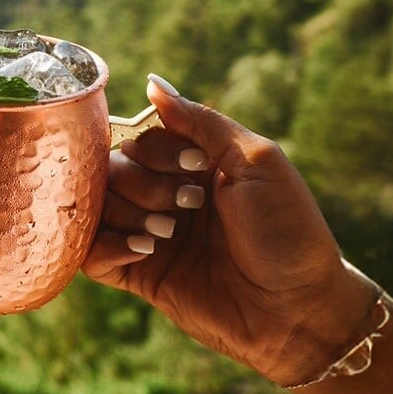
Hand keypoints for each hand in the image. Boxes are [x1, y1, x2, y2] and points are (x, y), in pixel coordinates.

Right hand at [83, 76, 377, 385]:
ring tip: (168, 235)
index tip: (196, 168)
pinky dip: (108, 246)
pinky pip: (92, 255)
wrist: (300, 311)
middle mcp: (166, 196)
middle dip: (144, 183)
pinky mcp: (141, 276)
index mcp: (194, 164)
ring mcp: (151, 235)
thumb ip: (202, 121)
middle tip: (187, 207)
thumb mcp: (257, 161)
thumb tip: (152, 82)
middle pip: (112, 169)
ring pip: (98, 207)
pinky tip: (146, 250)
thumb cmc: (289, 231)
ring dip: (129, 214)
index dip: (156, 149)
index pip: (141, 137)